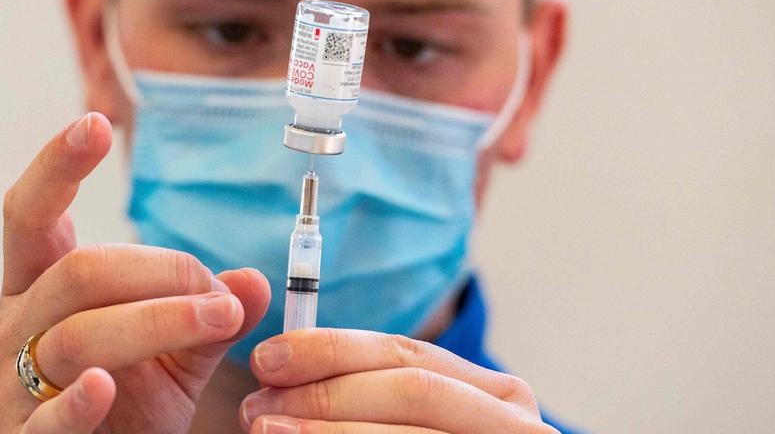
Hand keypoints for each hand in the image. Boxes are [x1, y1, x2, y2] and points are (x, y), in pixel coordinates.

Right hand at [0, 113, 271, 433]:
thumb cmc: (128, 413)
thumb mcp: (176, 357)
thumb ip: (209, 316)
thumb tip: (255, 281)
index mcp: (38, 290)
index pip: (31, 215)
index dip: (56, 167)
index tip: (95, 123)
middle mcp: (14, 327)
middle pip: (78, 273)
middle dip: (158, 270)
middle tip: (217, 291)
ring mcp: (11, 386)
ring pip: (76, 336)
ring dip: (156, 321)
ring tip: (217, 320)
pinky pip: (48, 418)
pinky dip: (76, 401)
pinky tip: (106, 386)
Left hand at [241, 328, 555, 433]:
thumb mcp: (413, 424)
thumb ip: (372, 397)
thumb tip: (279, 374)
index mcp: (497, 396)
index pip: (407, 354)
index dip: (332, 349)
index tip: (267, 356)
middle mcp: (516, 426)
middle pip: (411, 389)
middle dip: (327, 392)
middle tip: (259, 405)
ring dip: (328, 430)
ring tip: (268, 430)